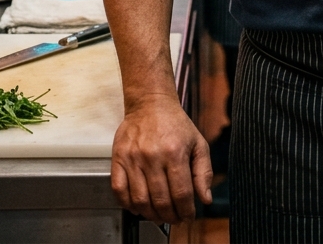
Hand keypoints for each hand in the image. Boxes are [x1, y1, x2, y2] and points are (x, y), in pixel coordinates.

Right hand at [111, 94, 212, 223]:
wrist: (150, 104)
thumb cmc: (176, 124)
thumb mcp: (198, 143)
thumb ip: (203, 172)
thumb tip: (205, 199)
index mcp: (175, 152)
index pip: (181, 193)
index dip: (186, 211)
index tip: (188, 216)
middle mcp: (153, 156)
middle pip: (160, 200)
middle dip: (169, 216)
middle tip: (174, 219)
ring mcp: (133, 158)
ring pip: (139, 200)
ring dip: (150, 215)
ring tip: (158, 216)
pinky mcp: (118, 158)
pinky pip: (119, 190)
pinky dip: (128, 205)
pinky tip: (138, 207)